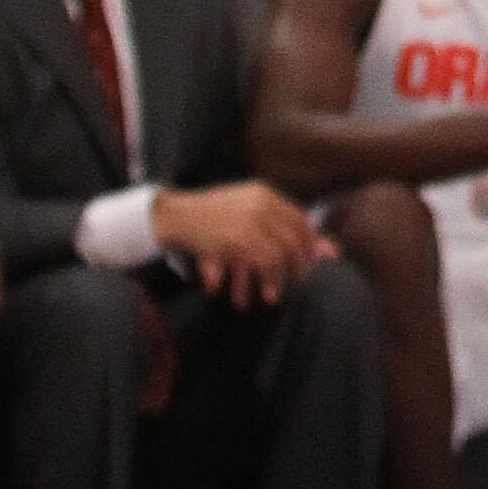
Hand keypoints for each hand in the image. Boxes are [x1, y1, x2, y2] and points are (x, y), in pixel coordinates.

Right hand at [151, 180, 324, 302]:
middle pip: (294, 237)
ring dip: (282, 277)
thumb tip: (306, 241)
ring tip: (277, 293)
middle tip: (300, 278)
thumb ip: (269, 223)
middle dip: (300, 261)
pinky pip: (264, 264)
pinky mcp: (237, 240)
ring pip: (281, 254)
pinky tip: (266, 295)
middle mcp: (262, 204)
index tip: (314, 260)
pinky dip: (268, 281)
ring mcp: (250, 221)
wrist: (173, 215)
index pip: (299, 218)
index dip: (310, 241)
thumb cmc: (207, 215)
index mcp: (264, 193)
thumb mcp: (241, 210)